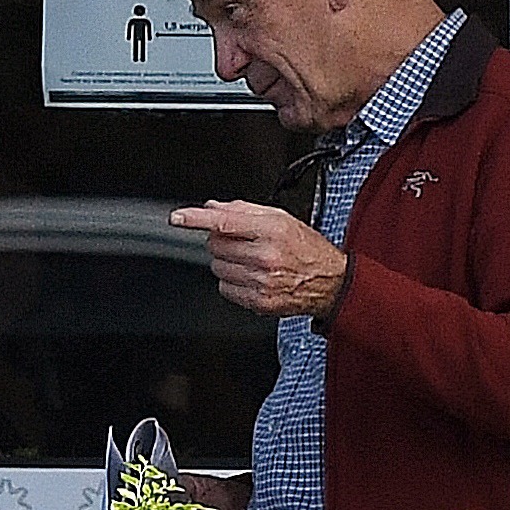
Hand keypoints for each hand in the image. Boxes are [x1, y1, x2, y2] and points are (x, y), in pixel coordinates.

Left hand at [171, 199, 347, 320]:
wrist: (331, 282)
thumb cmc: (307, 249)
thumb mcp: (282, 219)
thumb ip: (245, 211)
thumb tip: (213, 207)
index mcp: (272, 230)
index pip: (225, 222)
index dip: (197, 219)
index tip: (178, 217)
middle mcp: (266, 256)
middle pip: (215, 245)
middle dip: (222, 241)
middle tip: (243, 243)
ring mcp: (261, 281)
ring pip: (217, 267)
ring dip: (227, 263)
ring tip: (251, 262)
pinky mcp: (258, 301)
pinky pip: (225, 289)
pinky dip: (233, 282)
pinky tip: (252, 278)